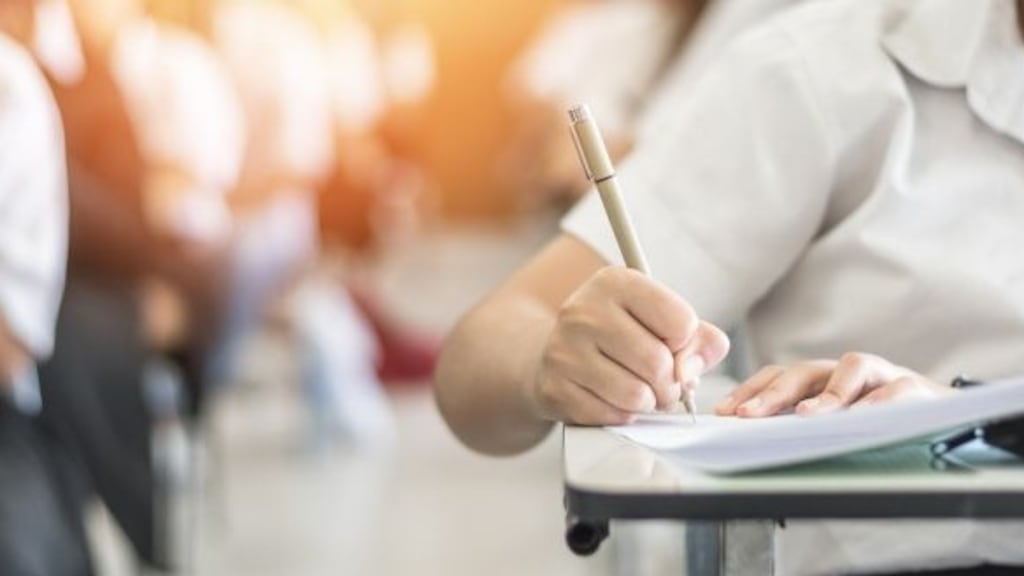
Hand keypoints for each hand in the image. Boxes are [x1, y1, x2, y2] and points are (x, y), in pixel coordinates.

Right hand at [530, 267, 729, 425]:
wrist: (559, 354)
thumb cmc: (620, 335)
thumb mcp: (660, 319)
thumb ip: (699, 339)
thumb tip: (690, 370)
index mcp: (615, 282)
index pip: (681, 321)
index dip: (685, 342)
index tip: (671, 343)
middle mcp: (584, 310)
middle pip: (658, 363)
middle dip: (671, 383)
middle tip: (663, 382)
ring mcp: (564, 350)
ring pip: (636, 394)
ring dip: (649, 401)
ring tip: (641, 391)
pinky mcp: (555, 387)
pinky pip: (611, 415)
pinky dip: (623, 414)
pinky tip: (613, 398)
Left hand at [715, 352, 950, 417]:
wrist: (947, 416)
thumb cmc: (881, 422)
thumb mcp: (837, 424)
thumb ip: (803, 426)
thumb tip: (754, 441)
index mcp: (822, 379)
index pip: (778, 376)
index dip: (750, 390)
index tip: (724, 412)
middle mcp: (846, 371)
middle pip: (804, 371)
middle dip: (772, 393)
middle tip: (748, 416)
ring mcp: (881, 374)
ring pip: (851, 368)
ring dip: (826, 393)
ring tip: (805, 416)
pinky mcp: (916, 387)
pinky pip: (897, 389)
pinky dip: (879, 402)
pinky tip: (863, 418)